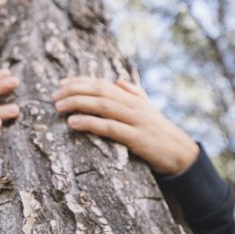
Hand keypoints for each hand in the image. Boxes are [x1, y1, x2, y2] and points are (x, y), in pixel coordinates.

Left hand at [52, 76, 199, 175]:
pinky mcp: (136, 138)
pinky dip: (90, 123)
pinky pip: (110, 128)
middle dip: (74, 91)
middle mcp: (133, 105)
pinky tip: (73, 123)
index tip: (61, 84)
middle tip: (54, 96)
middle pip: (99, 92)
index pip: (102, 83)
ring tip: (59, 107)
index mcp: (132, 97)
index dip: (80, 81)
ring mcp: (135, 120)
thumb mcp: (147, 109)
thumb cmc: (159, 131)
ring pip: (102, 106)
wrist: (180, 152)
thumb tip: (118, 80)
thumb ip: (134, 93)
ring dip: (78, 104)